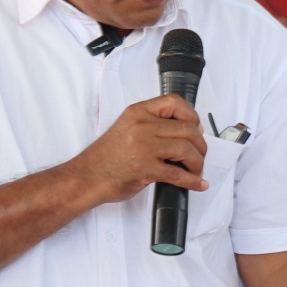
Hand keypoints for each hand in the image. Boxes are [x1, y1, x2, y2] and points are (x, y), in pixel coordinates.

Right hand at [66, 95, 207, 204]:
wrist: (86, 177)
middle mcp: (142, 126)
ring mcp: (143, 147)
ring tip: (196, 171)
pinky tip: (198, 184)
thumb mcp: (128, 128)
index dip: (192, 116)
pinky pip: (178, 174)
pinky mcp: (145, 168)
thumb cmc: (107, 157)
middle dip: (200, 145)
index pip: (174, 102)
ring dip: (197, 163)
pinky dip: (192, 181)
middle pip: (187, 129)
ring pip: (186, 150)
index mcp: (138, 113)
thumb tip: (188, 132)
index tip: (197, 129)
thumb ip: (153, 125)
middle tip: (199, 156)